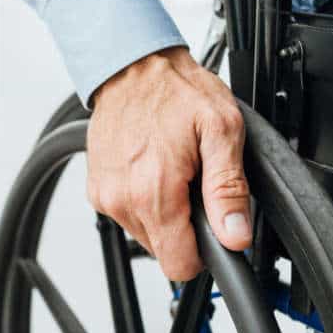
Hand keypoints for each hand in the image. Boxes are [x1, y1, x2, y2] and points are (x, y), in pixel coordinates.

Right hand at [87, 46, 251, 280]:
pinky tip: (151, 167)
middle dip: (185, 225)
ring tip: (172, 170)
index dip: (203, 252)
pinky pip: (128, 214)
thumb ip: (228, 189)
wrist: (133, 67)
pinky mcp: (97, 190)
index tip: (210, 224)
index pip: (179, 265)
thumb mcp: (221, 131)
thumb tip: (234, 234)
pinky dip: (143, 199)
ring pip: (146, 234)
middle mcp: (123, 201)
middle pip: (164, 250)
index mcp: (154, 193)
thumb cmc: (175, 91)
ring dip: (164, 211)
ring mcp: (106, 196)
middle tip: (193, 182)